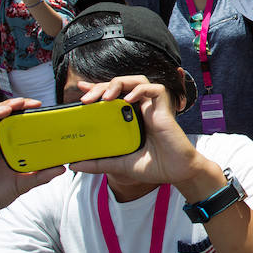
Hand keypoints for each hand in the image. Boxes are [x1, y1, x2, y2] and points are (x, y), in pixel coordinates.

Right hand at [0, 98, 65, 223]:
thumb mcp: (19, 184)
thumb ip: (38, 176)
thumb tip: (61, 168)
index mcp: (5, 143)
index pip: (16, 120)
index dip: (26, 111)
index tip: (40, 106)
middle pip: (1, 114)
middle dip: (14, 105)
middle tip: (27, 103)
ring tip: (8, 109)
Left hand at [70, 76, 200, 185]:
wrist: (178, 173)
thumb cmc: (155, 166)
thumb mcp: (120, 164)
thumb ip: (99, 163)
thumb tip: (74, 164)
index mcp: (131, 117)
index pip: (113, 96)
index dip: (97, 88)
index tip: (81, 89)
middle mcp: (142, 108)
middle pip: (122, 85)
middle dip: (102, 86)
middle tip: (85, 98)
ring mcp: (154, 107)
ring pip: (138, 80)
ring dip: (120, 83)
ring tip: (105, 97)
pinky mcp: (165, 109)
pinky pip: (156, 89)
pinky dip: (140, 91)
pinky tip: (127, 101)